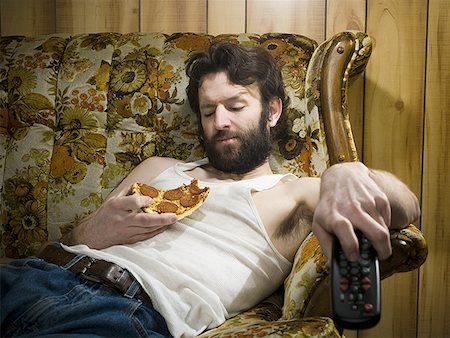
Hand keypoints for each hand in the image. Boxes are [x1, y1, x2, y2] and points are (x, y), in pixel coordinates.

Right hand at [62, 185, 176, 248]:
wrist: (93, 235)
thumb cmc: (104, 215)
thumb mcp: (112, 199)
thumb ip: (127, 192)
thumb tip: (143, 185)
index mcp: (115, 206)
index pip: (129, 203)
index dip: (140, 201)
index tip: (150, 198)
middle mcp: (121, 220)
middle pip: (143, 220)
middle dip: (160, 218)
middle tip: (173, 215)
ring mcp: (126, 231)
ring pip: (147, 229)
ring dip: (162, 225)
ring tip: (173, 219)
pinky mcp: (129, 239)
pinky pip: (146, 236)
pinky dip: (156, 231)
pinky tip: (164, 227)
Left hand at [312, 162, 391, 260]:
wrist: (341, 177)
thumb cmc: (329, 205)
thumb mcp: (318, 223)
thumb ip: (326, 244)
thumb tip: (335, 264)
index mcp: (334, 216)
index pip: (345, 232)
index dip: (351, 248)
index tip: (354, 256)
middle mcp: (352, 208)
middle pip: (377, 234)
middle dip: (382, 251)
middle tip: (380, 256)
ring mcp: (368, 203)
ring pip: (384, 230)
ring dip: (383, 241)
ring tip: (375, 243)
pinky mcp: (380, 198)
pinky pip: (387, 220)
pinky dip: (383, 227)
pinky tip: (373, 225)